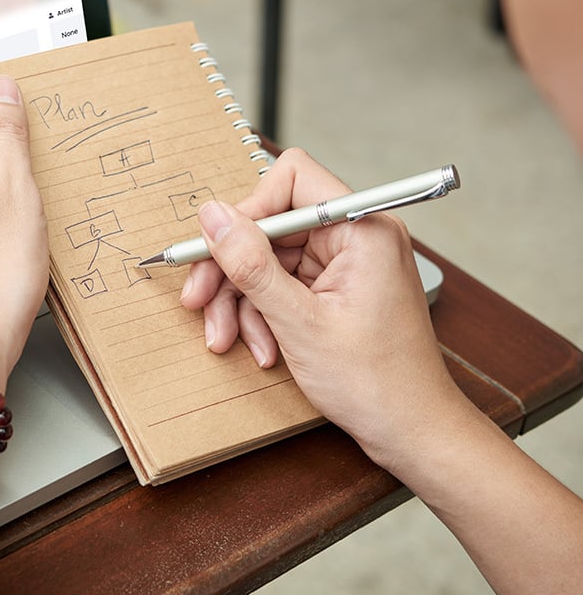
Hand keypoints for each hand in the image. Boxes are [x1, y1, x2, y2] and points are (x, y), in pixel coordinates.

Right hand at [179, 149, 469, 466]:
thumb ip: (251, 263)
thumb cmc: (378, 383)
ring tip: (227, 338)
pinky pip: (281, 285)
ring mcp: (345, 264)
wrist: (412, 432)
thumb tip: (213, 216)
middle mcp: (356, 237)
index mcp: (362, 229)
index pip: (292, 179)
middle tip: (199, 298)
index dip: (249, 211)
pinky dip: (262, 314)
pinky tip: (261, 347)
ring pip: (268, 259)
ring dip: (242, 300)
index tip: (218, 248)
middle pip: (271, 226)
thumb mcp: (299, 322)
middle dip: (232, 267)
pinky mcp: (335, 288)